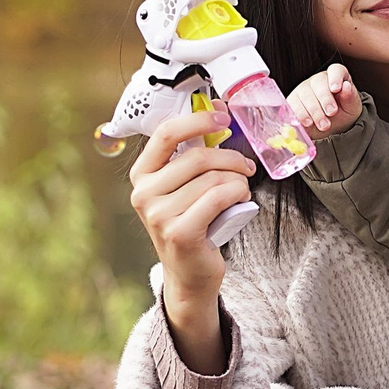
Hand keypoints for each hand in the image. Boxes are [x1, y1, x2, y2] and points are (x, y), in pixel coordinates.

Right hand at [128, 106, 255, 367]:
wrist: (190, 273)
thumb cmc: (194, 223)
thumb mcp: (184, 188)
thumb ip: (192, 157)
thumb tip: (219, 115)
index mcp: (141, 175)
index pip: (166, 133)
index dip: (198, 120)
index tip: (224, 116)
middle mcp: (143, 194)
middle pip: (197, 156)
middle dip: (230, 157)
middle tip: (246, 166)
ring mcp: (158, 215)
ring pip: (212, 179)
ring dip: (238, 180)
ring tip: (242, 189)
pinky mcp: (179, 233)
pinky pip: (218, 198)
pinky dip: (238, 193)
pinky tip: (241, 199)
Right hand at [288, 64, 362, 136]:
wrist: (332, 130)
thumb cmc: (343, 114)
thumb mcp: (352, 108)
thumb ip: (350, 97)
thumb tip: (346, 86)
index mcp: (336, 77)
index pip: (335, 70)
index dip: (335, 78)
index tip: (336, 89)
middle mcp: (318, 80)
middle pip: (318, 82)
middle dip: (325, 99)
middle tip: (331, 113)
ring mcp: (304, 88)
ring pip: (305, 94)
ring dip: (314, 111)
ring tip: (324, 125)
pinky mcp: (293, 100)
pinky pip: (293, 104)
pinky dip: (301, 114)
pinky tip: (309, 123)